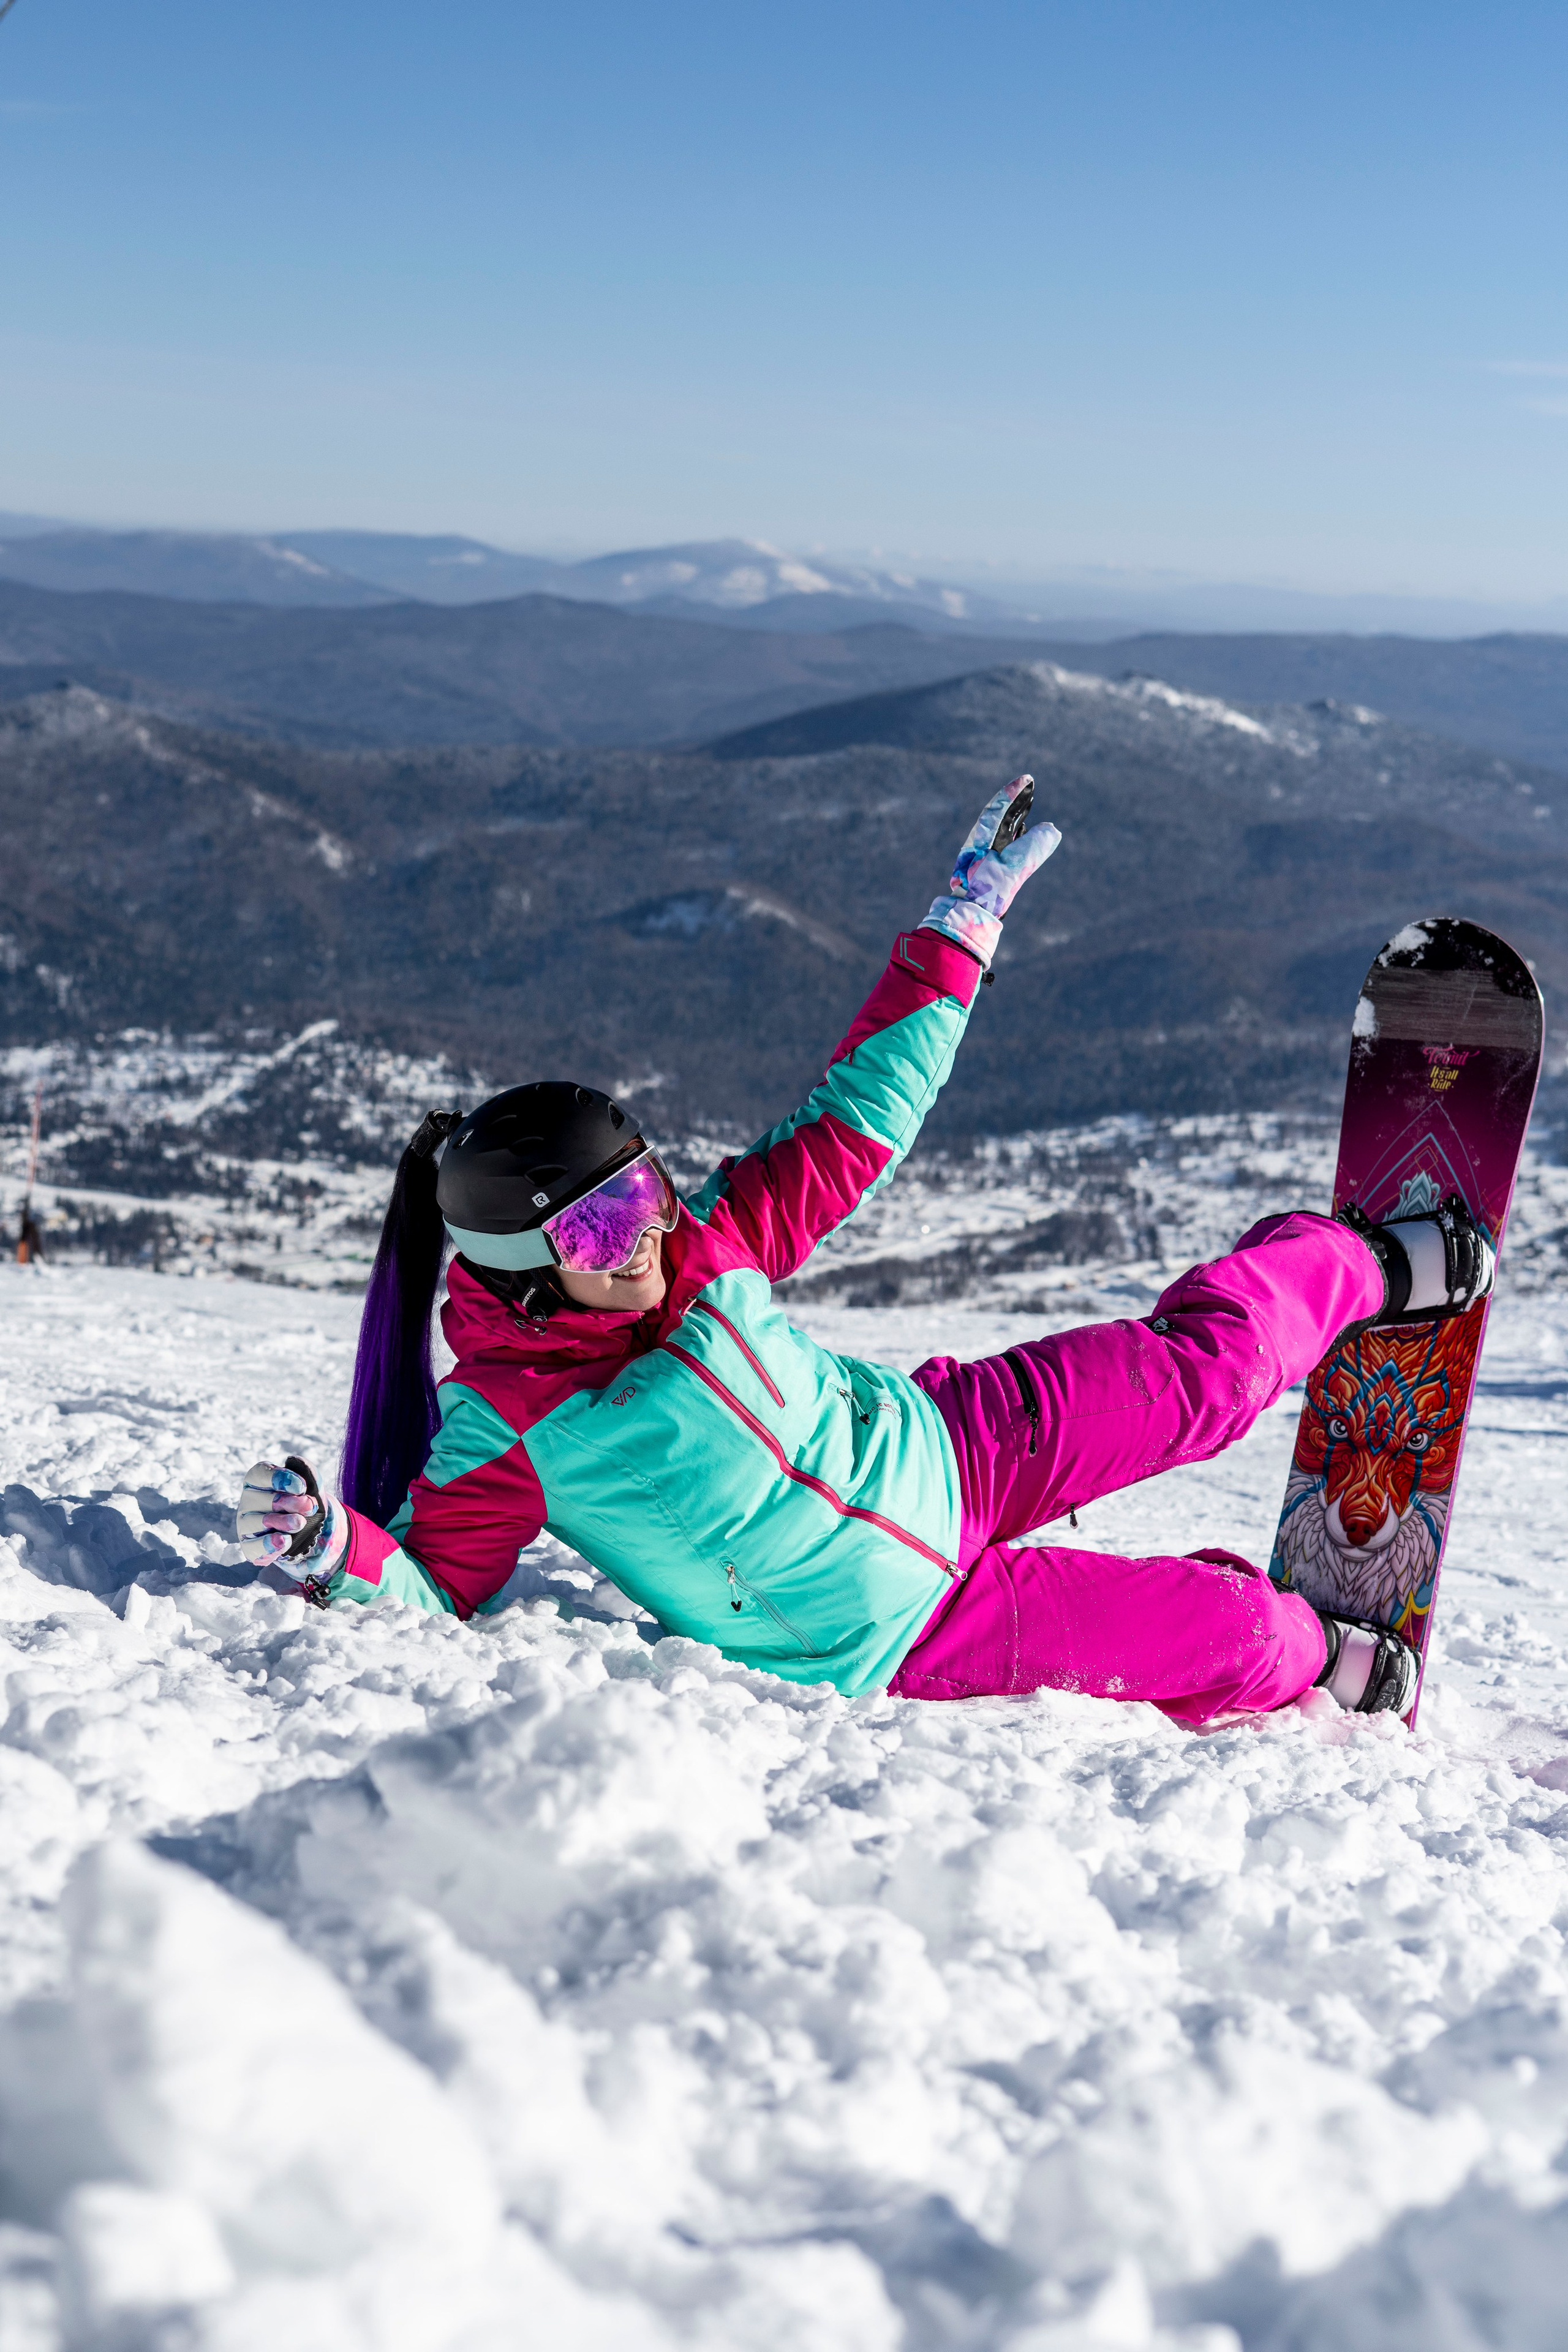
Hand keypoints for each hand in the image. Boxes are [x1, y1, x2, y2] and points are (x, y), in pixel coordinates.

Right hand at [235, 1459, 345, 1577]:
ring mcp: (245, 1524)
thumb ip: (306, 1470)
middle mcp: (248, 1501)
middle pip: (259, 1499)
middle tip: (309, 1507)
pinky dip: (268, 1545)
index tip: (301, 1487)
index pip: (258, 1475)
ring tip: (300, 1523)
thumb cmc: (304, 1500)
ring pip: (256, 1522)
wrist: (311, 1527)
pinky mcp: (249, 1545)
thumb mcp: (311, 1484)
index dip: (278, 1479)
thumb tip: (294, 1460)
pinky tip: (284, 1541)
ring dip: (280, 1522)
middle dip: (287, 1503)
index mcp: (258, 1481)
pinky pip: (253, 1547)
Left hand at [920, 776, 1061, 967]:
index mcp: (979, 842)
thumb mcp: (1010, 870)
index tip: (1026, 779)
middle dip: (1013, 803)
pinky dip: (1013, 836)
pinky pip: (1001, 847)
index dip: (1011, 795)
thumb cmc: (986, 895)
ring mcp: (982, 859)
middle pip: (997, 819)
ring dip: (1013, 818)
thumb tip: (1052, 829)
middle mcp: (979, 847)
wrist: (967, 920)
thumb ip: (1031, 850)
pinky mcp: (987, 872)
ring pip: (999, 832)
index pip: (995, 812)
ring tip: (1027, 805)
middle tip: (1028, 787)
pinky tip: (1021, 835)